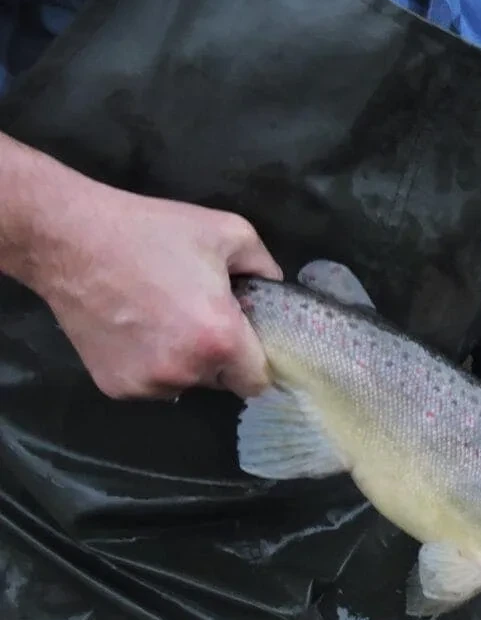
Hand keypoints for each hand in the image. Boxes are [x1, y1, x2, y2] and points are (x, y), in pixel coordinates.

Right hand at [23, 180, 280, 399]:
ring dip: (185, 361)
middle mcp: (185, 373)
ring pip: (186, 384)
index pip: (259, 381)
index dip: (259, 360)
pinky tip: (137, 328)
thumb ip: (264, 267)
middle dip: (221, 355)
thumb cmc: (150, 232)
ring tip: (164, 317)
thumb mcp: (228, 233)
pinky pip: (151, 383)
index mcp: (219, 340)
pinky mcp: (115, 387)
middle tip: (201, 315)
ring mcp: (147, 384)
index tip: (248, 339)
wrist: (67, 239)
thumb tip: (274, 289)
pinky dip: (151, 364)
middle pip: (223, 381)